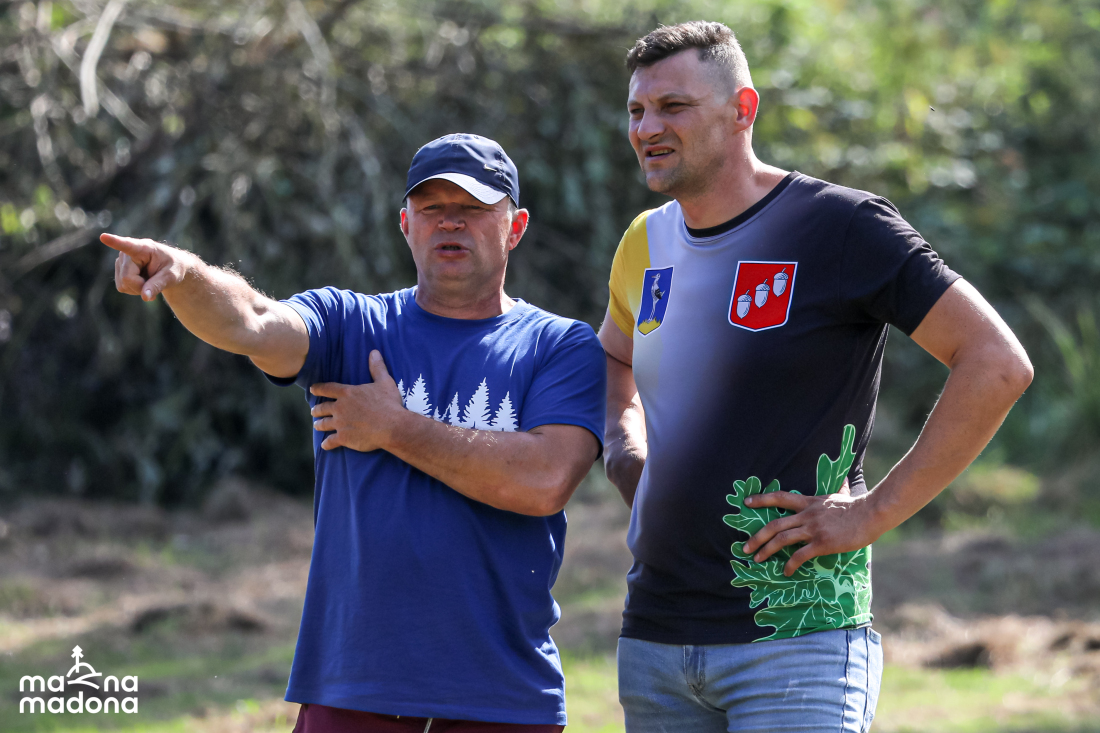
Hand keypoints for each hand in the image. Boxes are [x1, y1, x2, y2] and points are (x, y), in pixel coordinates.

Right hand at [101, 233, 194, 301]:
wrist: (170, 268)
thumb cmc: (173, 268)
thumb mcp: (171, 276)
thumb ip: (158, 285)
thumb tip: (145, 297)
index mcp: (144, 248)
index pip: (127, 245)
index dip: (115, 242)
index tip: (103, 237)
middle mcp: (128, 252)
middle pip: (126, 278)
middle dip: (140, 286)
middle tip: (155, 283)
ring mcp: (121, 261)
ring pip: (123, 284)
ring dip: (137, 288)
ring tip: (149, 279)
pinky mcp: (118, 270)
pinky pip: (122, 287)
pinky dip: (133, 289)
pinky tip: (142, 281)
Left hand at [309, 350, 405, 451]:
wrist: (392, 426)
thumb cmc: (389, 403)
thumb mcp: (384, 382)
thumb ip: (377, 367)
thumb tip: (374, 352)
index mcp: (347, 393)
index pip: (327, 388)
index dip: (318, 388)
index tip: (312, 389)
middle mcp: (340, 408)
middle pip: (322, 408)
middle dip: (317, 409)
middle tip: (314, 411)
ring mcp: (340, 424)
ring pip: (324, 424)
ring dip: (319, 425)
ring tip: (317, 426)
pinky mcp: (343, 438)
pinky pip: (330, 441)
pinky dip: (327, 444)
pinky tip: (325, 445)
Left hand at [740, 479, 882, 575]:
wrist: (871, 514)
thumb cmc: (857, 507)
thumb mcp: (842, 495)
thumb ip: (839, 490)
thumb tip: (845, 481)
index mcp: (809, 503)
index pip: (779, 497)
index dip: (761, 499)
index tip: (745, 502)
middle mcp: (807, 515)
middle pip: (774, 524)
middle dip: (757, 536)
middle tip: (744, 547)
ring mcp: (813, 529)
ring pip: (782, 539)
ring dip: (766, 550)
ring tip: (757, 559)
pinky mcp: (822, 543)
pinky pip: (800, 555)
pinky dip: (790, 564)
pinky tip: (786, 571)